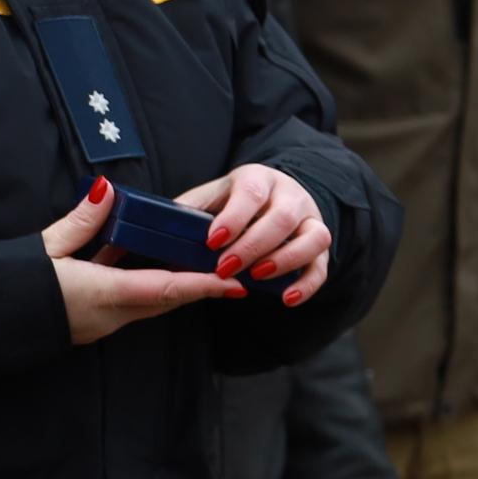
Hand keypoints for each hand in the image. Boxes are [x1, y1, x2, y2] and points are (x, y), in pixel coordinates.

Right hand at [40, 179, 240, 343]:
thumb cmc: (8, 281)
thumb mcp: (46, 245)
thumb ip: (81, 220)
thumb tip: (107, 190)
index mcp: (100, 294)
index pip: (163, 289)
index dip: (202, 286)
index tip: (234, 282)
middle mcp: (108, 316)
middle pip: (165, 300)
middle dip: (199, 286)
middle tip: (231, 269)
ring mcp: (100, 326)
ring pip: (151, 306)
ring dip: (176, 289)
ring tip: (204, 266)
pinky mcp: (92, 327)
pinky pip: (132, 308)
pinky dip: (150, 291)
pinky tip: (155, 269)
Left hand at [181, 164, 335, 305]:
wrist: (272, 196)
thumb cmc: (232, 202)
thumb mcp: (210, 199)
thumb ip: (187, 213)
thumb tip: (155, 234)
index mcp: (259, 179)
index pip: (252, 193)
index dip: (234, 219)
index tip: (212, 242)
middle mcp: (291, 196)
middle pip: (283, 218)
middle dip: (254, 246)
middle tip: (226, 268)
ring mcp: (311, 220)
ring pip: (315, 237)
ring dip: (286, 260)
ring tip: (257, 278)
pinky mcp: (319, 246)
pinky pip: (322, 266)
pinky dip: (307, 284)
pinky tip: (286, 299)